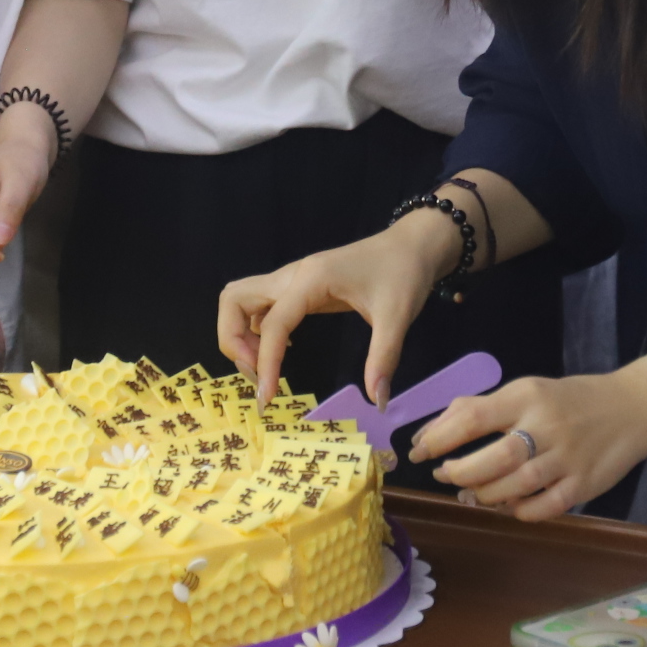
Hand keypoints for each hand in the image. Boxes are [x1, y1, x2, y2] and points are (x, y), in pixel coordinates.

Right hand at [218, 216, 448, 404]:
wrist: (413, 245)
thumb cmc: (404, 274)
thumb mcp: (398, 317)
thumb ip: (383, 358)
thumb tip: (376, 402)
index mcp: (311, 280)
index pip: (272, 325)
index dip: (265, 363)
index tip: (268, 398)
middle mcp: (293, 276)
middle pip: (234, 299)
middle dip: (232, 339)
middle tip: (257, 374)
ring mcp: (293, 278)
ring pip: (241, 299)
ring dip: (239, 333)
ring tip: (263, 368)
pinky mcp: (300, 286)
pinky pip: (261, 305)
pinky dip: (257, 329)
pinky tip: (282, 351)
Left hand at [408, 367, 646, 521]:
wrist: (633, 408)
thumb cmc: (570, 400)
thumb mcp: (528, 390)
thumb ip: (483, 408)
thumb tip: (431, 432)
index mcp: (527, 397)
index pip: (473, 417)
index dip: (438, 438)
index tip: (419, 452)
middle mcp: (547, 426)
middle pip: (493, 457)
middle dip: (459, 472)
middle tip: (444, 476)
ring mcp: (568, 458)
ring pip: (515, 486)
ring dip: (484, 494)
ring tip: (471, 493)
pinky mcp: (584, 485)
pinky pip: (543, 508)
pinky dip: (518, 511)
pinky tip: (508, 504)